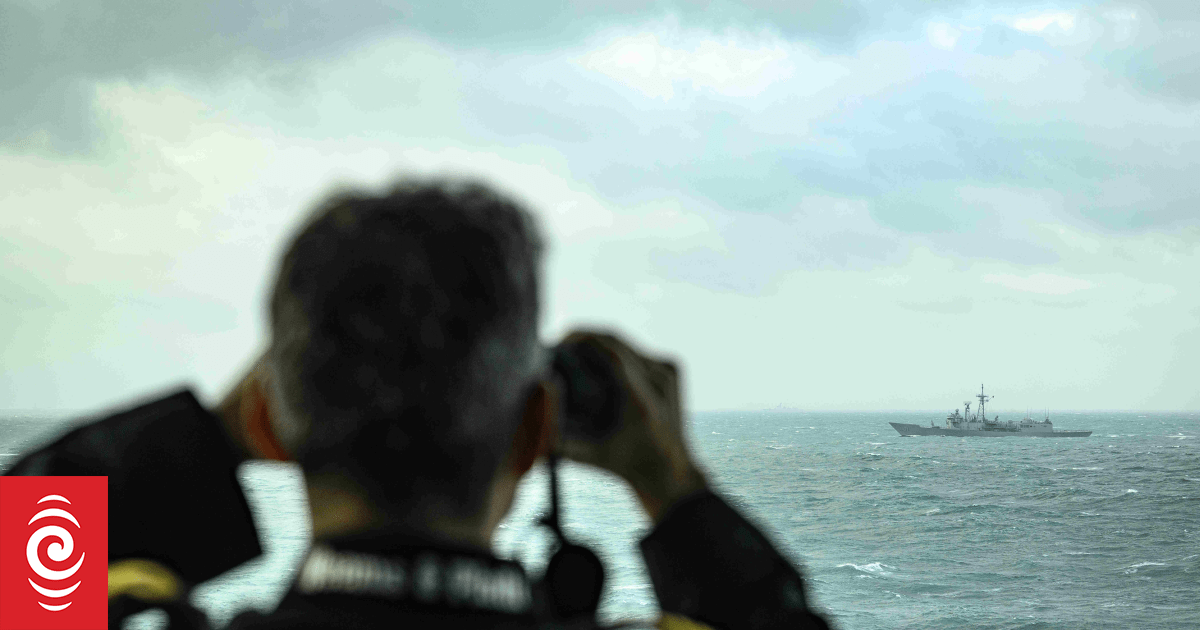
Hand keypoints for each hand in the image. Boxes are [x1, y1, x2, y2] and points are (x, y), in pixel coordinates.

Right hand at [554, 330, 706, 522]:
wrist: (671, 471)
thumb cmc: (624, 466)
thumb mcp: (588, 457)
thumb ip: (557, 441)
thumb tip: (528, 419)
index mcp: (641, 402)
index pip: (609, 353)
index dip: (580, 339)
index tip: (556, 341)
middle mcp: (659, 381)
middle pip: (615, 341)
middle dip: (583, 337)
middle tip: (558, 342)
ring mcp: (669, 372)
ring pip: (625, 343)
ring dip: (597, 342)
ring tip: (572, 347)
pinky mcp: (672, 368)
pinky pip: (636, 350)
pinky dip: (613, 350)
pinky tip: (595, 357)